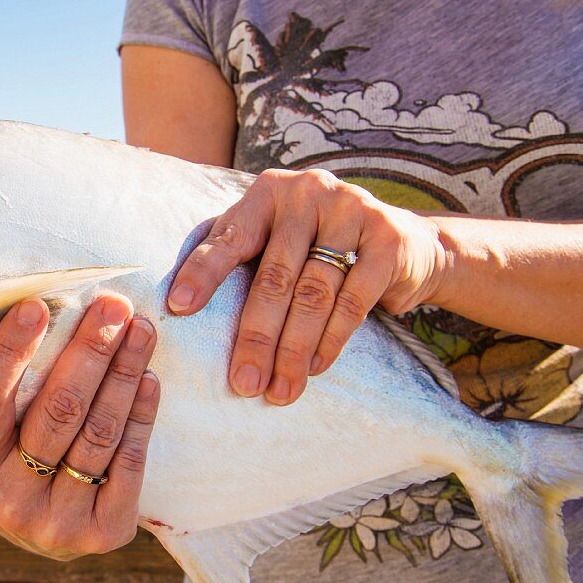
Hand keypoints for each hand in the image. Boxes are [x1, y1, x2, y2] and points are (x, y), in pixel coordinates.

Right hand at [0, 296, 160, 560]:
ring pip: (98, 432)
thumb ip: (4, 386)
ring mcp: (56, 523)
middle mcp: (8, 502)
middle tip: (113, 307)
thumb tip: (36, 306)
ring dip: (124, 373)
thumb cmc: (16, 459)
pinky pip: (128, 461)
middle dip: (90, 351)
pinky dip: (140, 414)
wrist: (46, 531)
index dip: (10, 352)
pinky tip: (148, 378)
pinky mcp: (103, 532)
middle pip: (56, 411)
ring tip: (140, 330)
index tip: (38, 306)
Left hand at [167, 168, 445, 404]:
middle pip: (274, 277)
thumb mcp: (274, 239)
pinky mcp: (387, 238)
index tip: (178, 309)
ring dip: (293, 350)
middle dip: (255, 337)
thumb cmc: (317, 246)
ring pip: (313, 294)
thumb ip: (236, 255)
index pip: (230, 237)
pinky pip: (353, 300)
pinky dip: (332, 341)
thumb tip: (176, 309)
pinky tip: (315, 368)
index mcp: (268, 192)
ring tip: (279, 390)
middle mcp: (308, 192)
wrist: (405, 241)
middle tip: (242, 384)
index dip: (203, 273)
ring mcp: (351, 210)